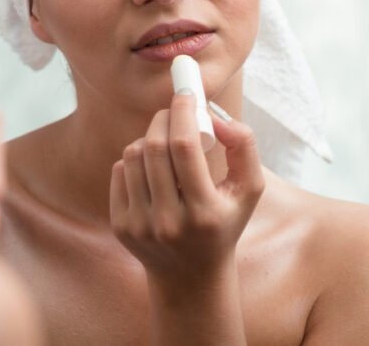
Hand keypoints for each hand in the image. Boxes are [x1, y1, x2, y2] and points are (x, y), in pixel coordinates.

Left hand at [109, 91, 264, 283]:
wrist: (190, 275)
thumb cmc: (224, 222)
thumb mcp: (249, 190)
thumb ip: (244, 146)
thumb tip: (217, 116)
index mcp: (205, 213)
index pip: (185, 147)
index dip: (183, 113)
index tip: (185, 93)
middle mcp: (170, 222)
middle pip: (155, 147)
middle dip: (164, 118)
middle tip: (174, 111)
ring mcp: (140, 225)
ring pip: (133, 155)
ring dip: (148, 138)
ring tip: (165, 144)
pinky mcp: (120, 225)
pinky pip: (119, 171)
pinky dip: (134, 160)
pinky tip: (151, 169)